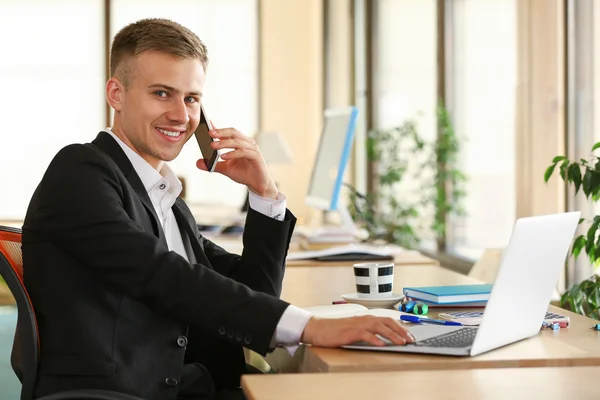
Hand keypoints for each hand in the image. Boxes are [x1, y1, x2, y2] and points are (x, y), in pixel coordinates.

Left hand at [196, 124, 277, 198]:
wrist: (257, 185)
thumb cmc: (245, 173)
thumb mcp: (225, 168)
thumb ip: (213, 164)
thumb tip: (198, 162)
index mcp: (241, 142)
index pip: (229, 132)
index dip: (219, 129)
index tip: (207, 127)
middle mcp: (247, 143)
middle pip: (234, 133)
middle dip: (221, 132)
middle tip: (210, 133)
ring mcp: (253, 149)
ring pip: (237, 142)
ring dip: (224, 143)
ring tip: (213, 146)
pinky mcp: (256, 156)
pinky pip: (243, 152)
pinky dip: (232, 154)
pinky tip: (223, 156)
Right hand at [300, 316, 414, 346]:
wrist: (320, 328)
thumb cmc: (337, 330)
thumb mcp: (356, 329)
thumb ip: (369, 331)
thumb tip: (384, 339)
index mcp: (367, 318)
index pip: (388, 320)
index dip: (400, 327)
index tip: (410, 335)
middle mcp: (364, 319)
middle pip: (387, 322)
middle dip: (401, 330)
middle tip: (410, 339)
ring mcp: (358, 324)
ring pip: (379, 327)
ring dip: (392, 335)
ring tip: (401, 342)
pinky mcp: (351, 332)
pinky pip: (366, 335)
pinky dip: (375, 340)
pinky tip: (382, 345)